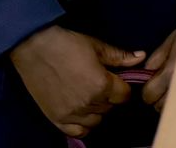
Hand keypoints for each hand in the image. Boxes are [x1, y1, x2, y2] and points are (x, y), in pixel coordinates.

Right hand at [9, 25, 144, 137]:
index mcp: (102, 85)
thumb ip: (120, 57)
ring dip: (97, 110)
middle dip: (110, 97)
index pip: (125, 96)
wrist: (34, 48)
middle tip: (100, 83)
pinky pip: (77, 132)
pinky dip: (83, 125)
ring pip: (96, 121)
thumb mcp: (97, 47)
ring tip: (89, 95)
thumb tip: (141, 57)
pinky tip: (81, 112)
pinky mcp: (56, 119)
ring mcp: (71, 114)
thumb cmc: (67, 44)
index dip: (123, 87)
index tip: (116, 80)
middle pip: (111, 108)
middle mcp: (88, 103)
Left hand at [141, 24, 175, 111]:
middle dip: (159, 96)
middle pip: (159, 106)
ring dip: (172, 101)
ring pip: (174, 110)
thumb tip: (149, 71)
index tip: (155, 80)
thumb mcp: (174, 38)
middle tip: (167, 83)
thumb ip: (158, 56)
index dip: (149, 88)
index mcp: (171, 72)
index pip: (149, 94)